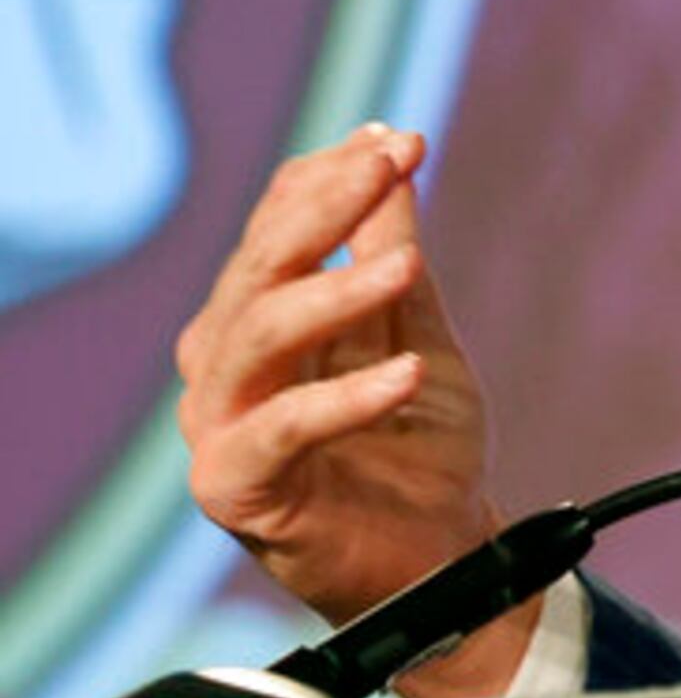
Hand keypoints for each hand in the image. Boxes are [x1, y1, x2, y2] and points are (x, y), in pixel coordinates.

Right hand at [172, 124, 533, 697]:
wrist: (442, 558)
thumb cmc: (422, 452)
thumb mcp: (420, 335)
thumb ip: (397, 254)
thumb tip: (393, 151)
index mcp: (258, 323)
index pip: (275, 229)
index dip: (329, 179)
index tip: (399, 139)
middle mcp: (226, 366)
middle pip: (256, 269)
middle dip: (324, 209)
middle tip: (390, 166)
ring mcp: (220, 426)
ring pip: (254, 337)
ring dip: (334, 293)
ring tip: (406, 267)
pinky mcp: (235, 487)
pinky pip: (279, 431)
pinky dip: (342, 398)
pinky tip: (404, 376)